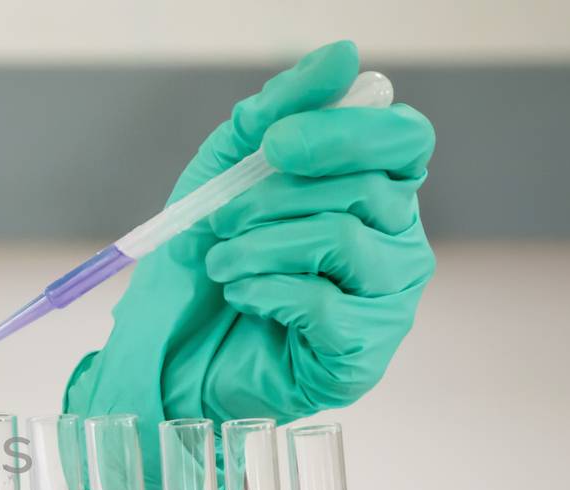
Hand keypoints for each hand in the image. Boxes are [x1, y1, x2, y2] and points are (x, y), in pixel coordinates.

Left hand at [65, 40, 434, 489]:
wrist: (164, 354)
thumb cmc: (202, 262)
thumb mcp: (222, 174)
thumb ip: (276, 113)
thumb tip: (342, 55)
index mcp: (375, 190)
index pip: (404, 139)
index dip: (346, 132)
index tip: (276, 145)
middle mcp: (397, 242)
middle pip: (368, 187)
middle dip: (274, 197)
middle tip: (221, 219)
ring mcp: (386, 301)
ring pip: (346, 239)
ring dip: (261, 245)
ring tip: (221, 263)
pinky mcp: (361, 354)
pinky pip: (326, 304)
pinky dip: (267, 291)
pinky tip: (241, 296)